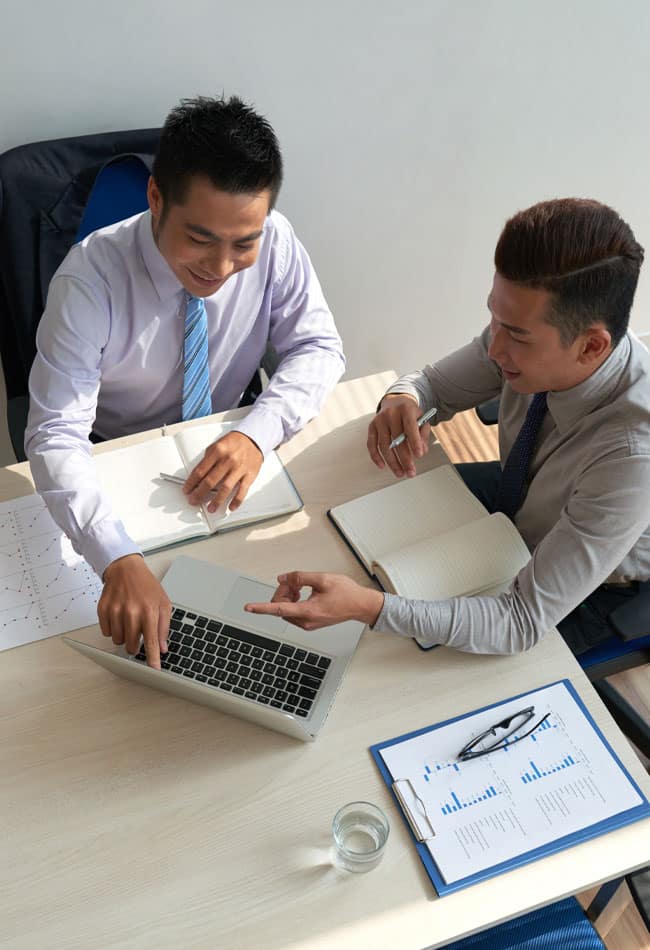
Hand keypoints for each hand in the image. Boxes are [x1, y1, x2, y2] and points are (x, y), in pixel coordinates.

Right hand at [98, 554, 171, 668]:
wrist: (126, 569)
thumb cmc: (146, 586)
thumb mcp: (164, 603)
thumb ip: (164, 627)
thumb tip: (162, 647)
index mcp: (149, 610)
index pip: (151, 642)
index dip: (152, 659)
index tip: (154, 670)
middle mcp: (131, 612)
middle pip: (131, 646)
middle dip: (135, 644)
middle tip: (138, 632)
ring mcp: (115, 611)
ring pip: (118, 640)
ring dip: (124, 636)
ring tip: (129, 620)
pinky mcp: (103, 610)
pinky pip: (106, 632)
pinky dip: (113, 628)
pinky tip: (119, 616)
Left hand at [183, 431, 262, 512]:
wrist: (253, 438)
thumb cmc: (234, 443)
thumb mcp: (216, 445)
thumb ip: (207, 460)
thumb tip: (198, 477)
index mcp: (217, 451)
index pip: (200, 471)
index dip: (191, 483)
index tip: (187, 490)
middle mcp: (228, 460)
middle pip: (210, 481)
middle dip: (199, 494)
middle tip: (194, 500)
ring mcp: (239, 468)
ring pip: (225, 488)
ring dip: (216, 501)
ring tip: (211, 508)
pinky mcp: (249, 475)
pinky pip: (242, 491)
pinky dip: (236, 501)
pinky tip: (231, 507)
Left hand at [245, 571, 383, 629]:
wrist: (360, 605)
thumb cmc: (346, 593)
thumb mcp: (322, 579)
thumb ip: (300, 577)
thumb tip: (283, 578)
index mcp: (308, 611)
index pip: (278, 609)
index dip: (261, 608)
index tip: (248, 608)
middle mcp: (306, 621)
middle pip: (280, 606)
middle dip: (283, 591)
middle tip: (295, 581)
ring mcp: (308, 624)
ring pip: (285, 609)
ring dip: (288, 596)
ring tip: (301, 587)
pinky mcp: (310, 623)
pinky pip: (293, 612)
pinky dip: (294, 601)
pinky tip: (303, 593)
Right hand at [367, 393, 430, 477]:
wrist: (395, 401)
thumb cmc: (410, 413)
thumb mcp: (421, 419)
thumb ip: (423, 434)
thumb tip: (422, 451)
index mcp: (405, 409)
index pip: (409, 427)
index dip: (414, 442)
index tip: (419, 455)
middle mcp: (390, 414)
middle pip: (397, 440)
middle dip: (405, 459)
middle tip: (411, 472)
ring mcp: (379, 420)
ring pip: (384, 445)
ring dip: (392, 462)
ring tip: (400, 473)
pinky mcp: (372, 427)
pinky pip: (371, 444)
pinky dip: (376, 457)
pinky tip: (382, 466)